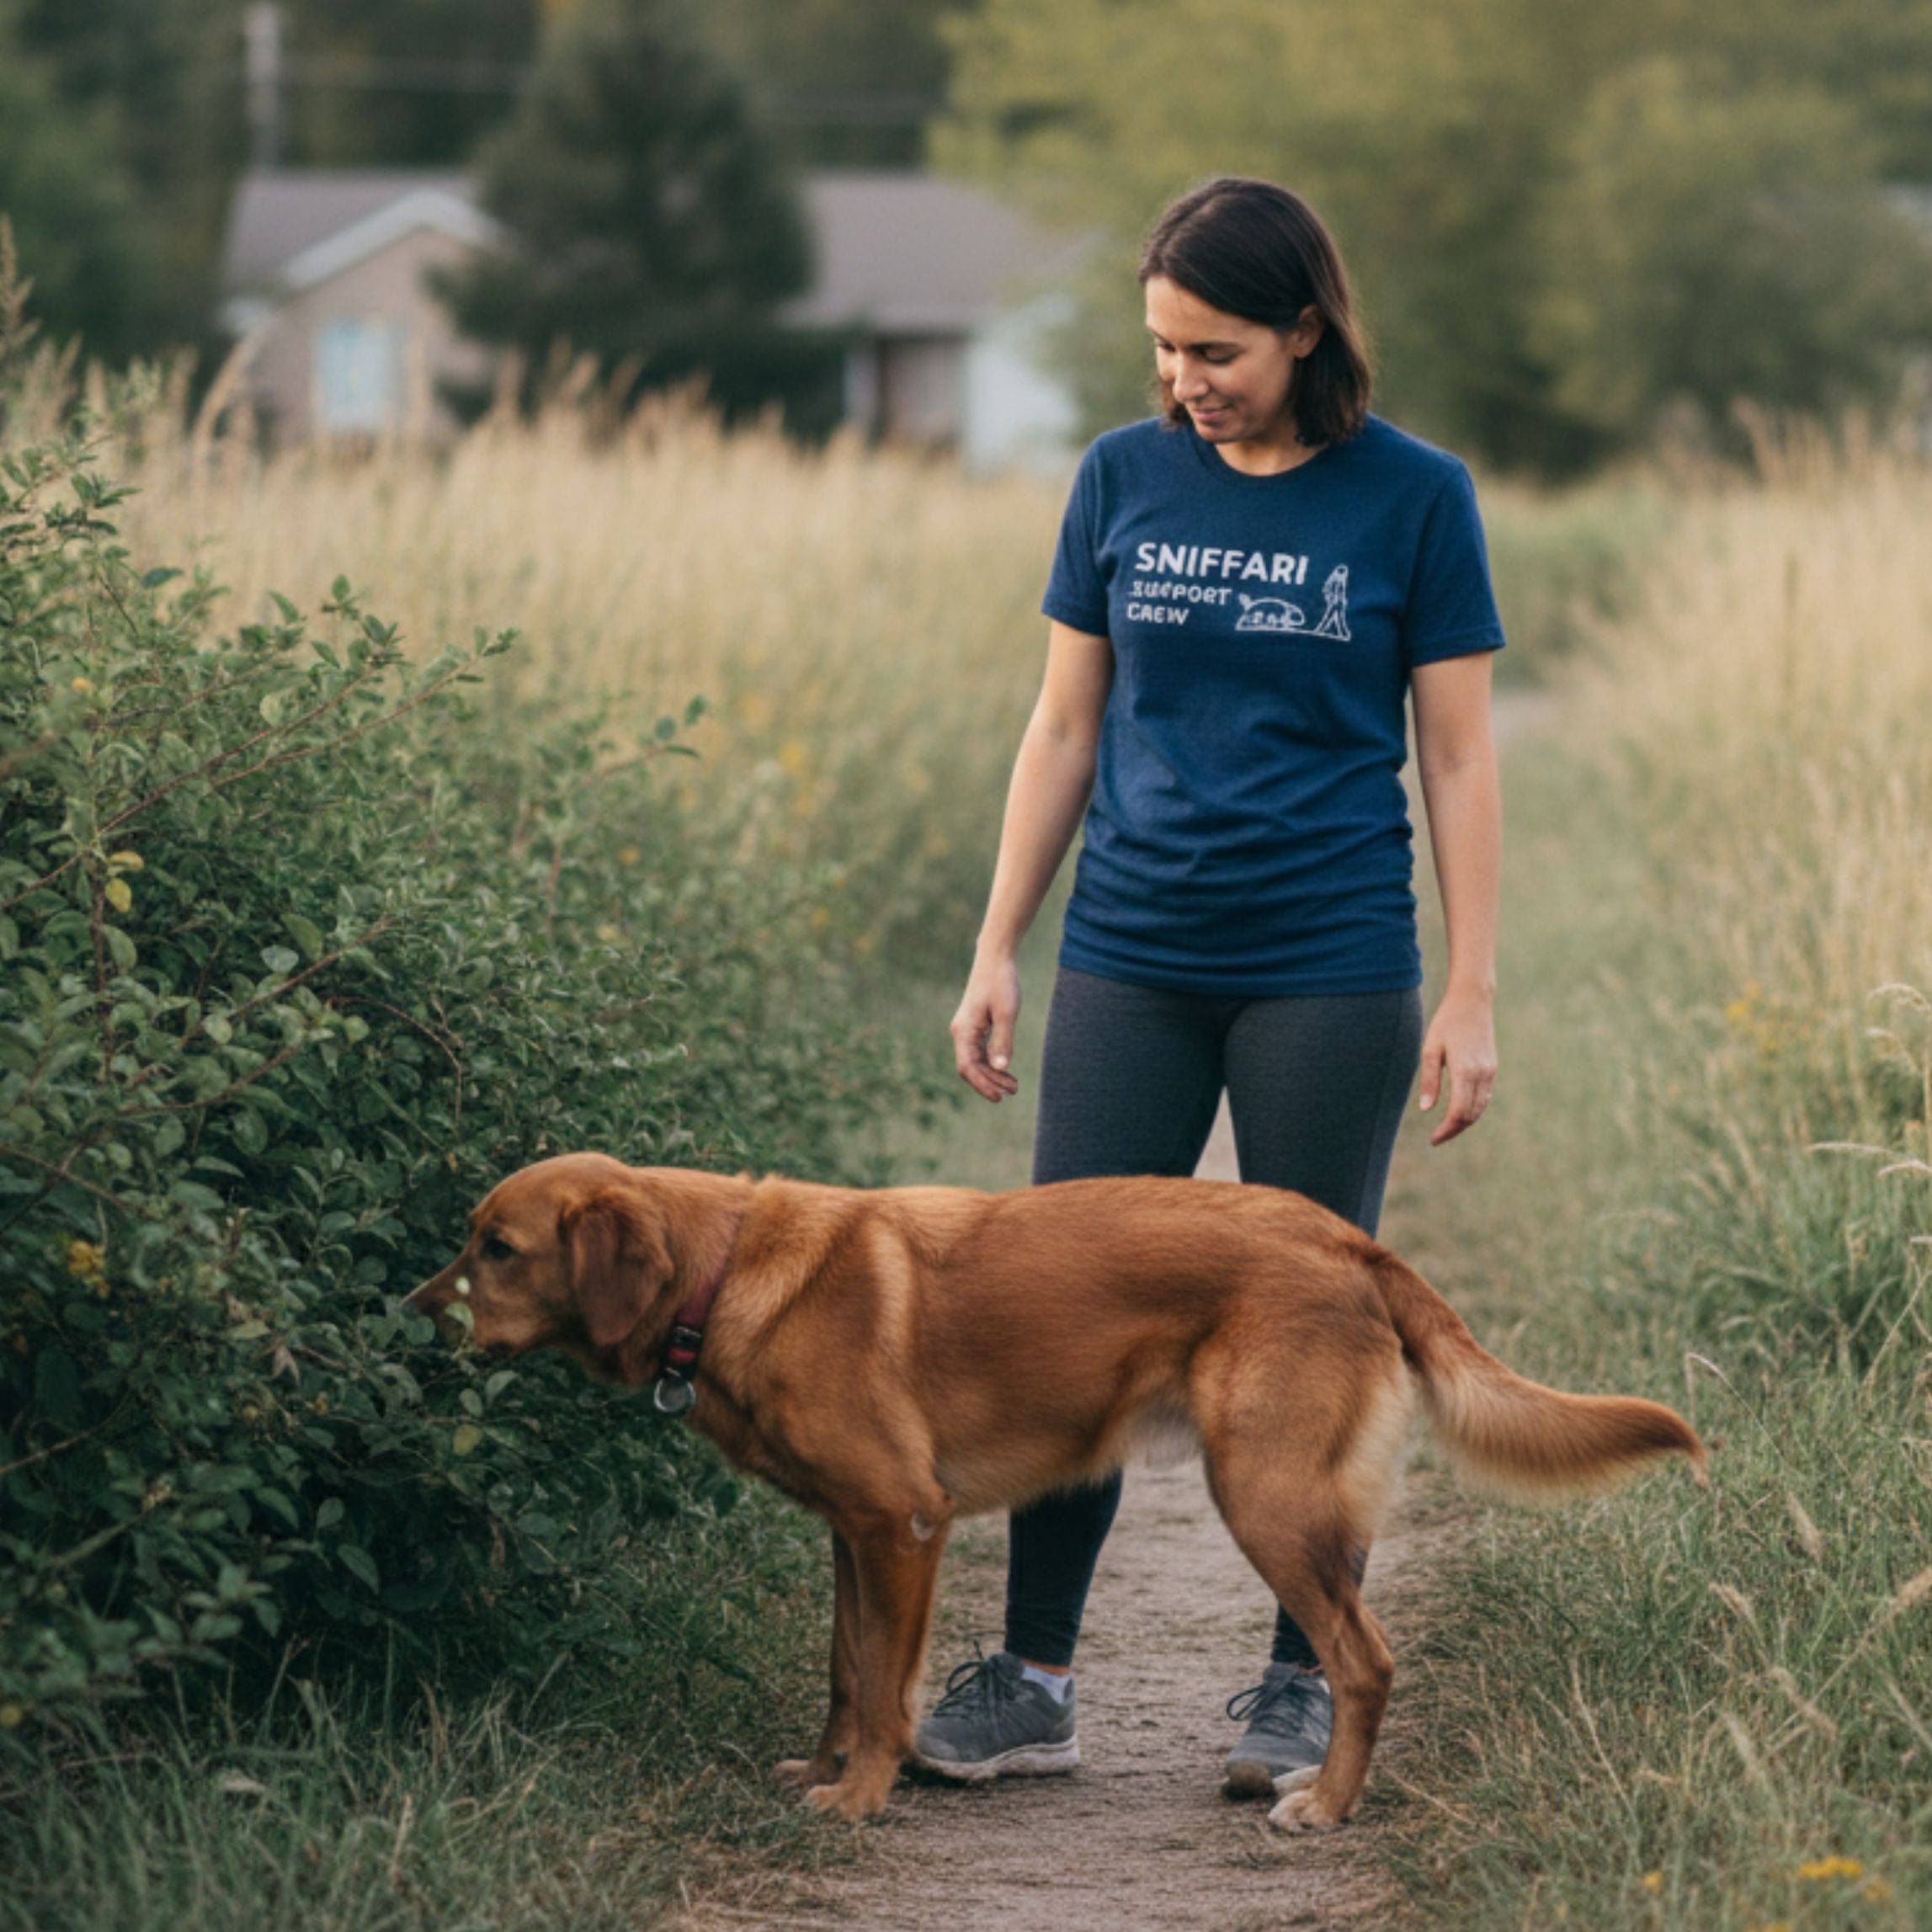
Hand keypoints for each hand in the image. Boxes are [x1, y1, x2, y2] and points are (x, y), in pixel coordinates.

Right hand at [950, 953, 1021, 1102]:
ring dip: (993, 1075)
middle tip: (1013, 1092)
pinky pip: (979, 1052)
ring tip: (1013, 1086)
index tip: (999, 1097)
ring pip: (976, 1061)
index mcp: (964, 1031)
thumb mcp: (1006, 1013)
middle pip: (971, 1067)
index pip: (968, 1067)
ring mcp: (967, 1030)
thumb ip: (1002, 1042)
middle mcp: (961, 1032)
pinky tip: (1006, 1070)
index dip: (982, 1085)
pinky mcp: (975, 1026)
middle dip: (990, 1082)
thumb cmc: (1001, 983)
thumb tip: (1000, 1068)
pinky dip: (992, 1063)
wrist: (995, 959)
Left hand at [1418, 988, 1495, 1145]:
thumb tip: (1426, 1109)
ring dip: (1465, 1122)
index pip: (1459, 1112)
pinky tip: (1459, 1112)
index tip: (1433, 1140)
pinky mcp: (1492, 1067)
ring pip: (1480, 1108)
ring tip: (1446, 1128)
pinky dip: (1473, 1109)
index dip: (1446, 1129)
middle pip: (1471, 1115)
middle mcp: (1482, 1074)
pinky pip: (1485, 1097)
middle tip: (1436, 1138)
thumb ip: (1429, 1080)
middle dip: (1454, 1129)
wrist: (1472, 1002)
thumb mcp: (1430, 1050)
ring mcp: (1490, 1071)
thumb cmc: (1446, 1023)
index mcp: (1465, 1071)